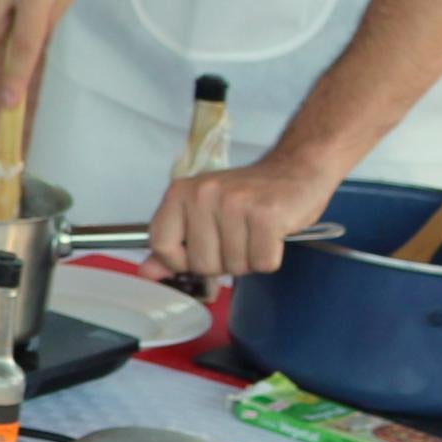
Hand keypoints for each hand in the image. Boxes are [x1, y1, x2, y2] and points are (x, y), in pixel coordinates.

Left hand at [145, 149, 342, 279]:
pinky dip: (270, 258)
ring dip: (248, 259)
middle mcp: (203, 194)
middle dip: (222, 263)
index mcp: (180, 193)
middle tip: (237, 237)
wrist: (295, 169)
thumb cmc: (247, 196)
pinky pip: (263, 263)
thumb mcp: (201, 212)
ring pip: (234, 267)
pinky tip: (272, 235)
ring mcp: (234, 203)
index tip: (198, 253)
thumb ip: (173, 243)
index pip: (160, 245)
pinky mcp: (266, 215)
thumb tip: (147, 273)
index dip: (180, 261)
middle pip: (200, 264)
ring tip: (255, 233)